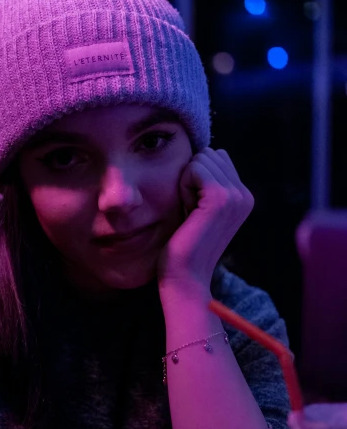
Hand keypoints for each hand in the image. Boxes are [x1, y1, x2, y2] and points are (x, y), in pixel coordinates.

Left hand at [156, 147, 253, 291]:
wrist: (185, 277)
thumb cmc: (184, 244)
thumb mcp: (199, 207)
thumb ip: (207, 182)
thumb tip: (203, 152)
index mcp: (244, 196)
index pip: (216, 156)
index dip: (196, 178)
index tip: (196, 209)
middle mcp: (245, 194)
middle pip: (208, 154)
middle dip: (191, 178)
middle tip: (192, 212)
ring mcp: (236, 195)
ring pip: (200, 159)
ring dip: (186, 183)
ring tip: (191, 213)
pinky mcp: (221, 198)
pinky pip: (194, 168)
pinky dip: (183, 187)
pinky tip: (187, 211)